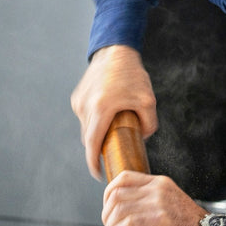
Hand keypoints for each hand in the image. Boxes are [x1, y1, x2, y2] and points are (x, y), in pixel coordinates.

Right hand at [70, 45, 158, 179]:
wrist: (115, 51)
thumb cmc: (132, 75)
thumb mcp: (148, 101)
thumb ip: (148, 125)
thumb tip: (142, 139)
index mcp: (100, 109)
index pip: (92, 144)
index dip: (94, 163)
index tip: (98, 174)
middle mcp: (85, 107)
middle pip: (89, 138)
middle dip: (99, 150)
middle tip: (113, 156)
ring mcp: (79, 102)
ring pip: (87, 128)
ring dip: (98, 134)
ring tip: (114, 133)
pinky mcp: (77, 97)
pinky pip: (85, 117)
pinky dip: (95, 122)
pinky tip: (108, 118)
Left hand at [102, 171, 208, 225]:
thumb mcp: (170, 203)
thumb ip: (154, 201)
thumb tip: (132, 209)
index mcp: (160, 182)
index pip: (123, 177)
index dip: (108, 193)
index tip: (107, 208)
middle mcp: (158, 189)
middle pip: (117, 195)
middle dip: (106, 213)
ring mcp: (159, 203)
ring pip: (120, 210)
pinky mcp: (160, 219)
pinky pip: (129, 223)